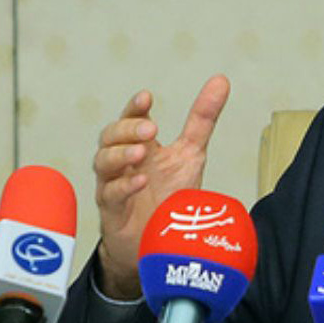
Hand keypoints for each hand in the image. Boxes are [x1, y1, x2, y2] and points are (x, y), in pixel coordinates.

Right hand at [92, 74, 230, 298]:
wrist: (157, 241)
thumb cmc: (169, 195)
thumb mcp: (191, 153)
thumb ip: (202, 119)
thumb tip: (220, 81)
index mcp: (140, 146)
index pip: (130, 119)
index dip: (134, 108)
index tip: (147, 97)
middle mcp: (123, 163)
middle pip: (110, 137)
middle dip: (127, 129)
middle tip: (149, 128)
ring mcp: (114, 185)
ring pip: (103, 162)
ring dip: (121, 153)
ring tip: (141, 151)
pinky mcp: (112, 211)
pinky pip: (110, 195)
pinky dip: (124, 186)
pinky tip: (139, 180)